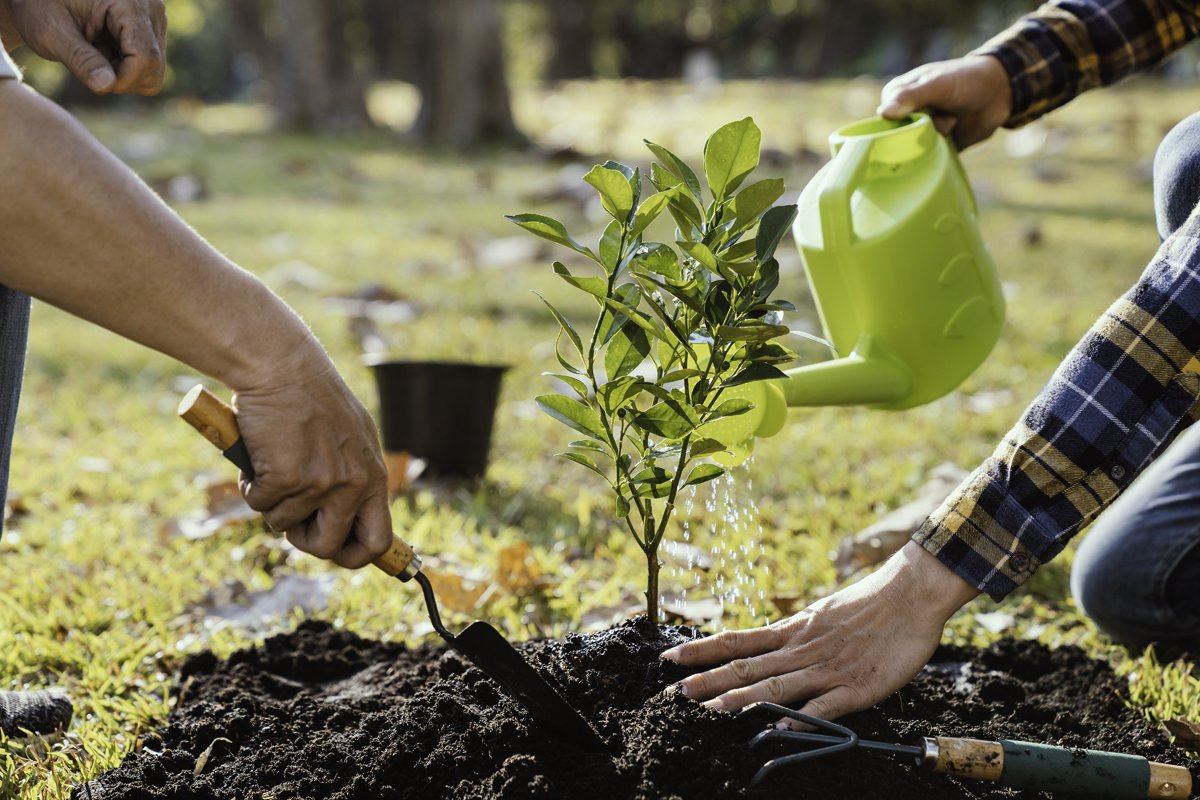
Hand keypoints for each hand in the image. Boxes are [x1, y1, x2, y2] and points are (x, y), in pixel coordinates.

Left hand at [0, 0, 165, 94]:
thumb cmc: (39, 6)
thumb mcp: (51, 32)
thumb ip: (80, 59)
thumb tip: (107, 86)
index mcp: (129, 2)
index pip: (147, 57)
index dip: (123, 79)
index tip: (93, 81)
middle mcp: (151, 9)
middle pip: (154, 66)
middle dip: (122, 78)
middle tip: (87, 64)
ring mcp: (154, 19)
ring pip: (154, 70)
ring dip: (122, 73)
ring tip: (93, 52)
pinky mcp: (151, 28)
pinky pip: (149, 65)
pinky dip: (125, 67)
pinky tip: (102, 49)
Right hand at [230, 347, 393, 569]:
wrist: (282, 365)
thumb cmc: (312, 398)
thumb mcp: (352, 438)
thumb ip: (355, 477)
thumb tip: (348, 520)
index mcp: (374, 476)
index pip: (378, 540)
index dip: (354, 556)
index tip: (336, 553)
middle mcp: (354, 484)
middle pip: (328, 547)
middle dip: (302, 538)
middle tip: (290, 514)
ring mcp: (322, 483)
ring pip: (284, 525)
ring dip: (272, 502)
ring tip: (274, 464)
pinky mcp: (287, 477)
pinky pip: (260, 504)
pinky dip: (252, 486)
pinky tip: (258, 456)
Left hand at [661, 542, 980, 722]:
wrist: (911, 593)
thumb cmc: (868, 604)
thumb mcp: (821, 615)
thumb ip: (795, 635)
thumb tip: (766, 648)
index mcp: (793, 631)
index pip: (738, 640)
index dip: (702, 650)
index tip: (669, 658)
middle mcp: (803, 649)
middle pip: (749, 665)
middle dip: (711, 680)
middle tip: (677, 691)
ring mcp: (828, 669)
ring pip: (778, 685)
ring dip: (745, 698)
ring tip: (714, 710)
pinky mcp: (857, 687)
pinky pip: (825, 706)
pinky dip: (801, 717)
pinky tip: (779, 727)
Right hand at [877, 55, 1012, 150]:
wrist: (1001, 92)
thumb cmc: (966, 80)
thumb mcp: (937, 85)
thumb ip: (911, 97)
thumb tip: (883, 113)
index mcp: (898, 96)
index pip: (883, 120)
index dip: (899, 123)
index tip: (921, 116)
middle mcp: (906, 115)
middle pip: (897, 138)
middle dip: (919, 134)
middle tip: (943, 120)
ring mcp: (921, 131)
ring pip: (913, 150)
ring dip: (933, 142)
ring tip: (951, 125)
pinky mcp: (936, 146)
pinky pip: (927, 160)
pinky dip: (936, 156)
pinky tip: (950, 141)